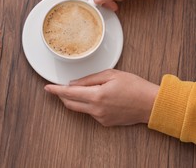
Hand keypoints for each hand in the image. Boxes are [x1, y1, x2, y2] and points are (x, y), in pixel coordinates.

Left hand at [44, 69, 158, 125]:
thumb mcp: (111, 74)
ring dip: (76, 99)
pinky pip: (91, 113)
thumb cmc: (134, 86)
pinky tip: (100, 97)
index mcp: (97, 95)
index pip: (69, 93)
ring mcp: (100, 118)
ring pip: (80, 108)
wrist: (151, 104)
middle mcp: (96, 109)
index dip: (55, 90)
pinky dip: (89, 104)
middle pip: (70, 103)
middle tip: (60, 87)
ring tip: (85, 89)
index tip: (47, 87)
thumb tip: (73, 83)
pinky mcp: (105, 123)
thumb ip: (89, 79)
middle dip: (62, 95)